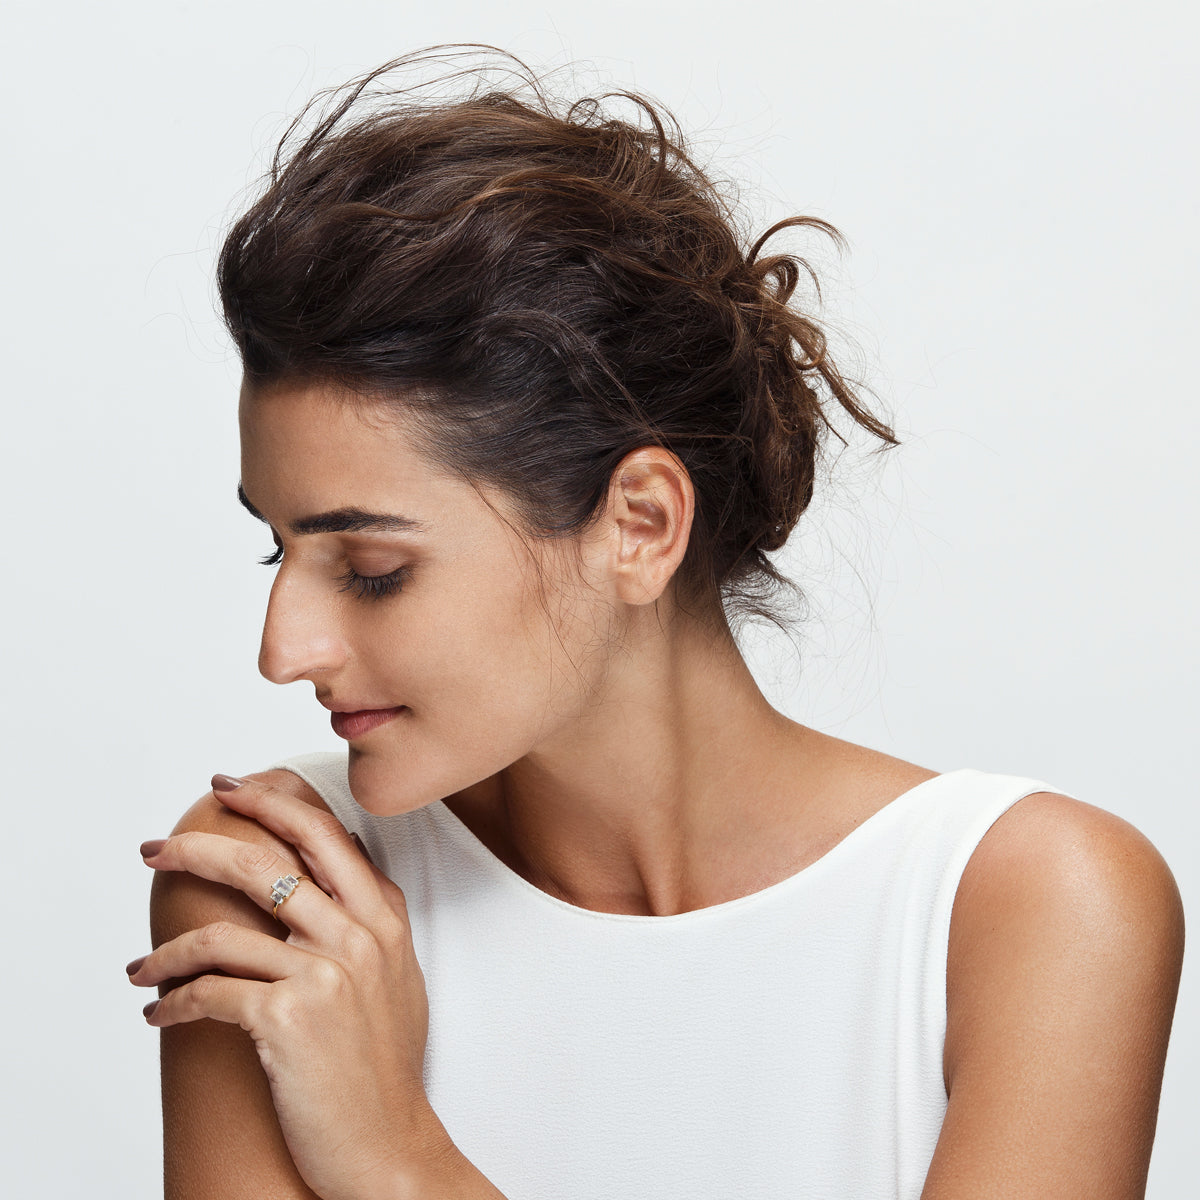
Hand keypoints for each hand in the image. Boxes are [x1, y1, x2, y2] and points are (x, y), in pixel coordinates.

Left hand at [129, 774, 446, 1199]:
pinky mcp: (287, 1019)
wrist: (389, 1143)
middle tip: (158, 847)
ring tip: (140, 966)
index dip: (274, 803)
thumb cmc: (384, 1066)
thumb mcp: (395, 976)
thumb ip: (365, 921)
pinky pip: (209, 993)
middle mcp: (359, 934)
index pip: (325, 834)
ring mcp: (325, 973)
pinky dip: (172, 1002)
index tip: (234, 790)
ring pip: (223, 928)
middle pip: (268, 860)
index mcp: (385, 917)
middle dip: (202, 843)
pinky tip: (159, 1012)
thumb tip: (321, 883)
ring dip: (166, 949)